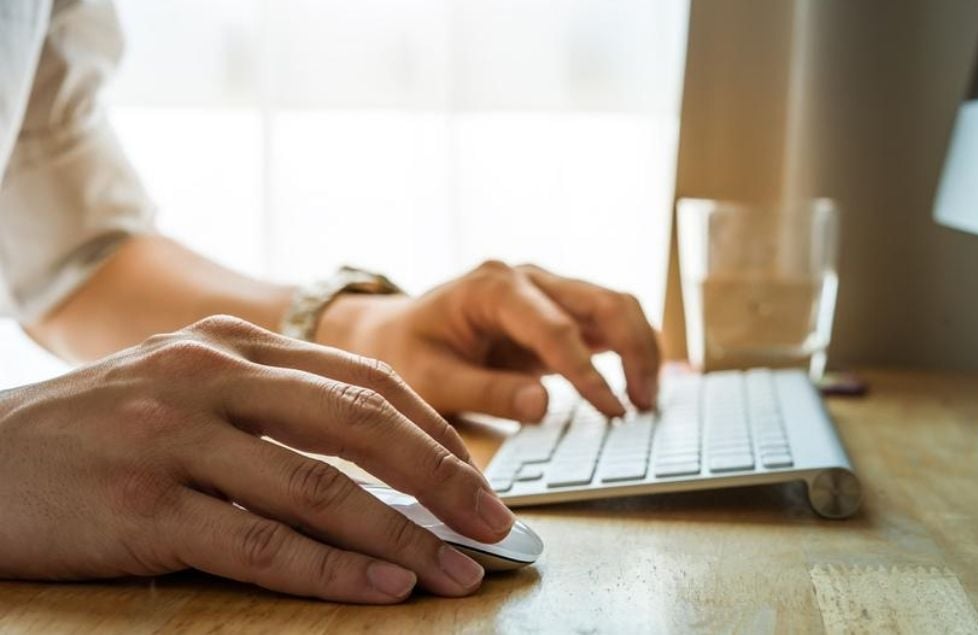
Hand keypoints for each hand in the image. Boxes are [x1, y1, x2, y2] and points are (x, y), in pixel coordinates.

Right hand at [0, 316, 512, 602]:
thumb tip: (375, 464)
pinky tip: (384, 586)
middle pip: (362, 424)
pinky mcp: (144, 508)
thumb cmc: (93, 432)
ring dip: (405, 535)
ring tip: (460, 569)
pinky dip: (335, 569)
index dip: (435, 433)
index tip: (479, 479)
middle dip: (445, 479)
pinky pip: (262, 544)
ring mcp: (177, 438)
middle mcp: (212, 375)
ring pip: (323, 487)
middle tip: (499, 525)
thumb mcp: (180, 386)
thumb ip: (266, 405)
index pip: (364, 381)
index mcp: (232, 343)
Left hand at [321, 262, 660, 422]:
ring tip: (648, 400)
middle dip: (634, 351)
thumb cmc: (406, 354)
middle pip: (604, 301)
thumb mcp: (432, 380)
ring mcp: (547, 291)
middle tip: (644, 405)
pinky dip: (630, 349)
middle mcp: (528, 280)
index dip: (588, 372)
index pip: (556, 328)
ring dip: (641, 348)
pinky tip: (639, 386)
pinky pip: (607, 323)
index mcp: (493, 288)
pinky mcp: (558, 312)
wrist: (393, 333)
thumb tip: (543, 406)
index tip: (613, 411)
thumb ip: (487, 393)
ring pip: (616, 306)